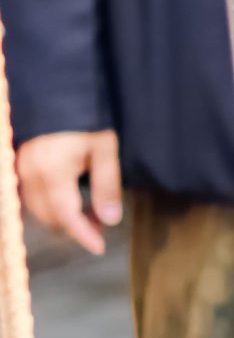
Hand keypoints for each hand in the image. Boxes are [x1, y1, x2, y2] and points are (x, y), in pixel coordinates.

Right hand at [15, 130, 121, 254]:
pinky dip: (51, 204)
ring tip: (91, 213)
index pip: (65, 216)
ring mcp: (20, 167)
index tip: (99, 248)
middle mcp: (29, 172)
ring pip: (37, 209)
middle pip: (49, 217)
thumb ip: (107, 186)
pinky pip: (30, 195)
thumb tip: (109, 221)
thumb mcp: (105, 150)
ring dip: (63, 217)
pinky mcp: (19, 163)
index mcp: (51, 171)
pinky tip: (71, 200)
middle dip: (75, 227)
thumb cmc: (87, 118)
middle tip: (102, 224)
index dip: (82, 235)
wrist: (60, 90)